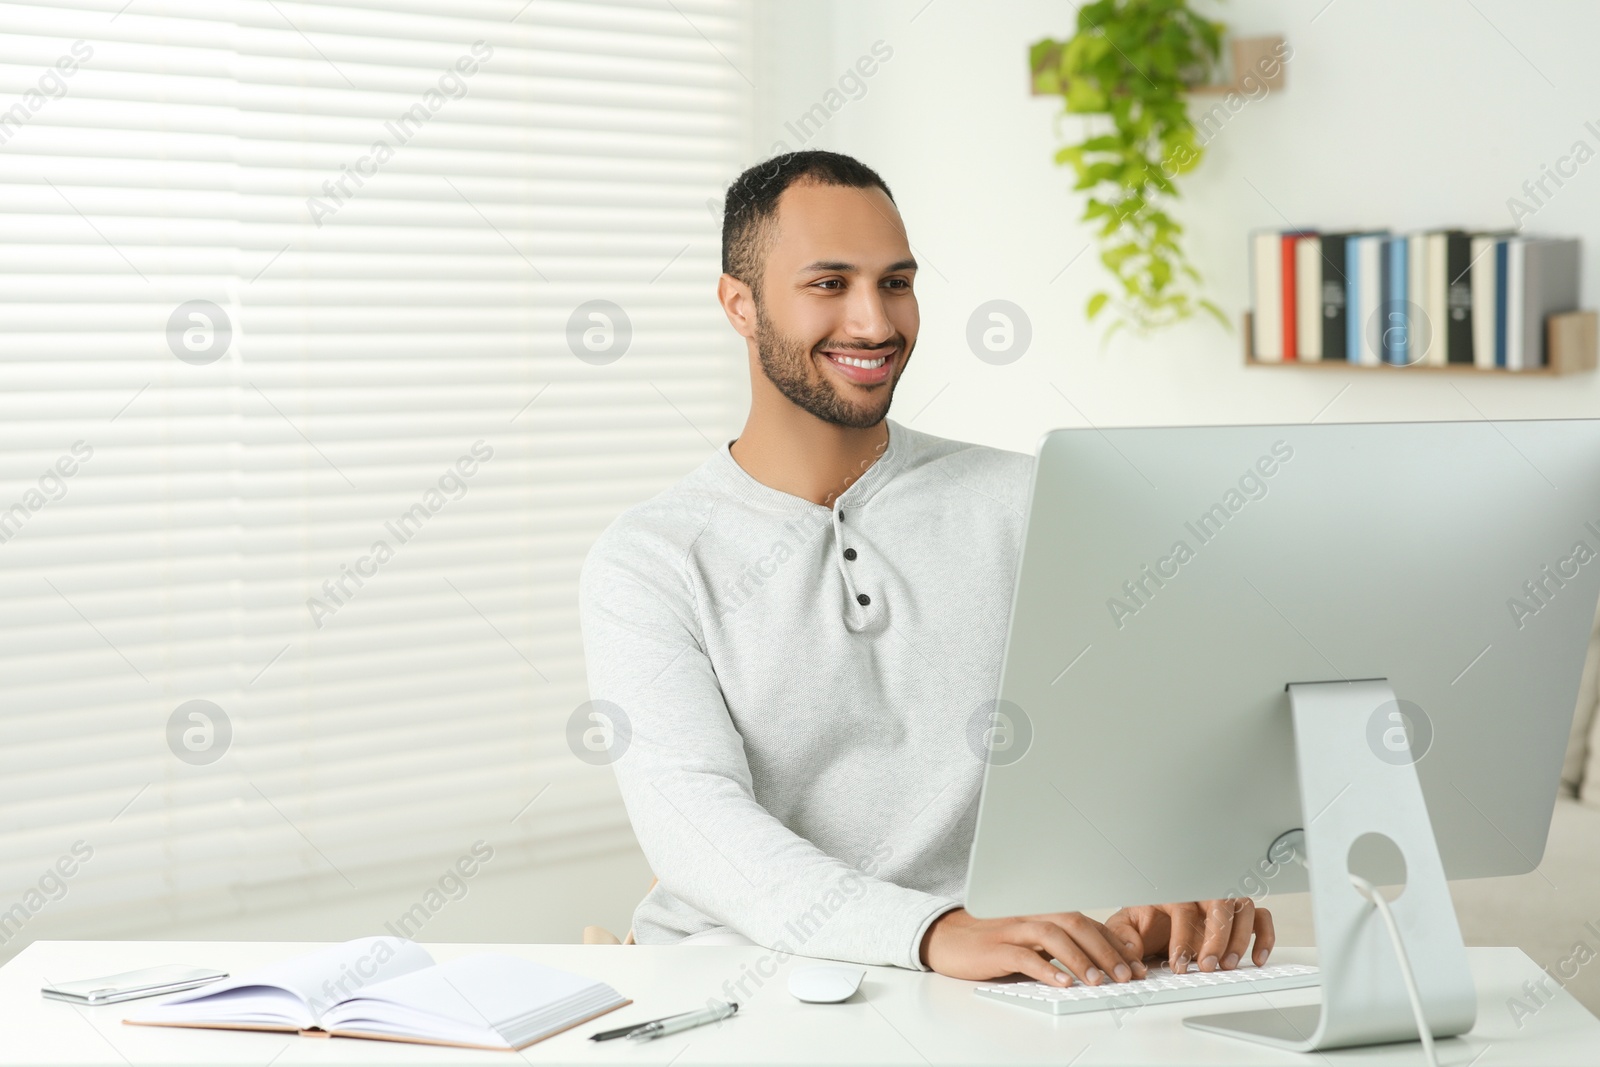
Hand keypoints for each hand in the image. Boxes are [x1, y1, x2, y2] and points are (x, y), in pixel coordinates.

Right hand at [920, 907, 1148, 986]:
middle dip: (1105, 950)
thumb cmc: (989, 941)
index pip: (1086, 922)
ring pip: (1053, 936)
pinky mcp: (995, 948)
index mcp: (1042, 912)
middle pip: (1075, 924)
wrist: (945, 937)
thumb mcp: (1027, 939)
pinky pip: (1024, 955)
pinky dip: (1045, 968)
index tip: (1135, 964)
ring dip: (1080, 958)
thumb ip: (1055, 946)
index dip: (1113, 942)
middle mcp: (1030, 915)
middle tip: (1126, 975)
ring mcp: (1012, 929)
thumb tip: (1096, 964)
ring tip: (1099, 981)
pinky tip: (1061, 982)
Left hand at [1105, 898, 1274, 973]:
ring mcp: (1223, 904)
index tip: (1179, 964)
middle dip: (1215, 938)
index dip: (1182, 938)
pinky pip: (1261, 919)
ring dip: (1240, 938)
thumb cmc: (1145, 921)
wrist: (1154, 921)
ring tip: (1228, 965)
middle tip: (1207, 966)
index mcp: (1174, 892)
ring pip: (1243, 909)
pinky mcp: (1239, 917)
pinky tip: (1257, 958)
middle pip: (1219, 904)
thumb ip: (1123, 935)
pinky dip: (1265, 936)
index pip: (1183, 908)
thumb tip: (1132, 949)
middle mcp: (1202, 894)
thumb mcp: (1126, 924)